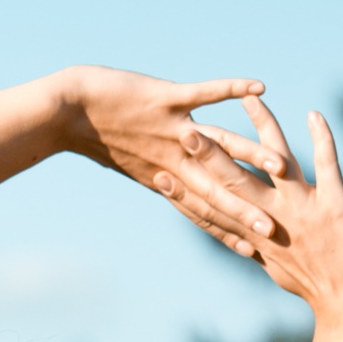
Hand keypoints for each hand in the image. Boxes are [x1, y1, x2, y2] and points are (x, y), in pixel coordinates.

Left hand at [57, 64, 275, 241]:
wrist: (64, 112)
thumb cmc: (95, 137)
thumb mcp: (131, 163)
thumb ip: (159, 173)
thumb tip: (175, 186)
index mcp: (165, 177)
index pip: (203, 209)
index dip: (228, 230)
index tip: (257, 253)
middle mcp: (170, 158)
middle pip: (215, 187)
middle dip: (246, 208)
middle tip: (276, 229)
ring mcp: (169, 128)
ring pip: (217, 144)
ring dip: (249, 153)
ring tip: (279, 166)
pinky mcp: (163, 98)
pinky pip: (203, 93)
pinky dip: (231, 89)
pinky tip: (260, 89)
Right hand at [173, 98, 342, 317]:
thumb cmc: (320, 288)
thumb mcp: (283, 268)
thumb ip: (264, 249)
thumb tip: (249, 244)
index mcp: (255, 235)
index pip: (212, 211)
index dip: (182, 194)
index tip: (156, 175)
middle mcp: (273, 220)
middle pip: (235, 182)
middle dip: (210, 157)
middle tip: (186, 132)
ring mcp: (303, 210)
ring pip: (277, 163)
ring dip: (264, 130)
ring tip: (252, 101)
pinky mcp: (334, 205)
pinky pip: (327, 165)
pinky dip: (322, 139)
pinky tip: (314, 115)